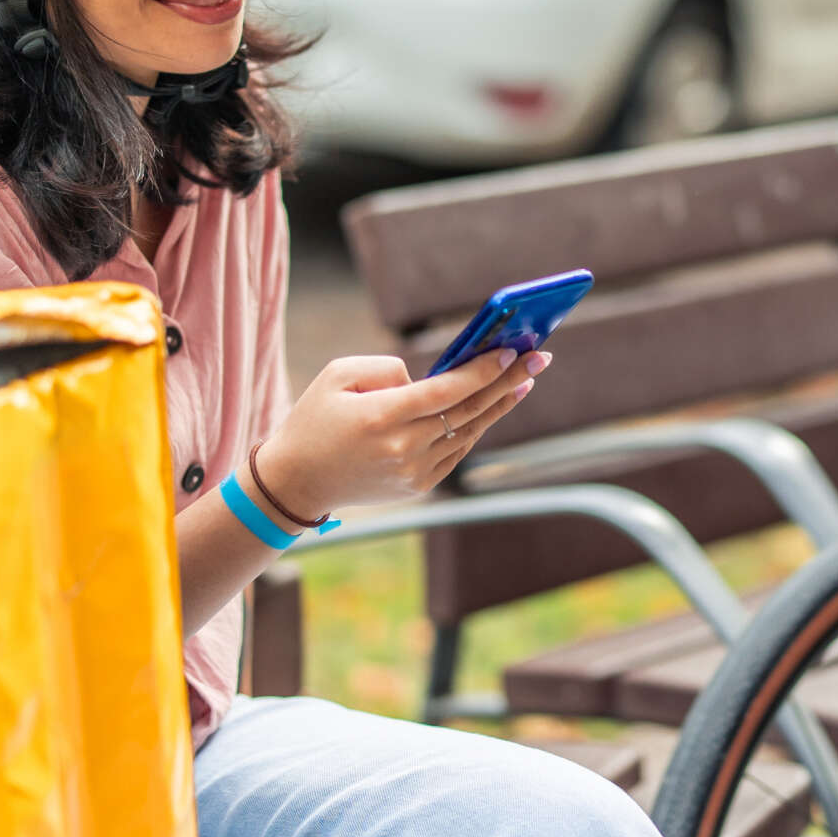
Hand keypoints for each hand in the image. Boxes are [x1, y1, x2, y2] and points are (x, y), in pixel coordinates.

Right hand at [255, 347, 548, 516]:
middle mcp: (403, 448)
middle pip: (468, 410)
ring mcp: (414, 471)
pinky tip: (494, 405)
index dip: (482, 371)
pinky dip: (477, 426)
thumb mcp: (338, 375)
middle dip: (508, 381)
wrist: (298, 480)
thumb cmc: (316, 418)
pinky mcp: (419, 485)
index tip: (510, 351)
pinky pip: (458, 450)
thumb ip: (387, 367)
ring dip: (500, 404)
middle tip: (540, 357)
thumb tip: (429, 377)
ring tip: (525, 380)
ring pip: (469, 432)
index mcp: (381, 418)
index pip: (446, 391)